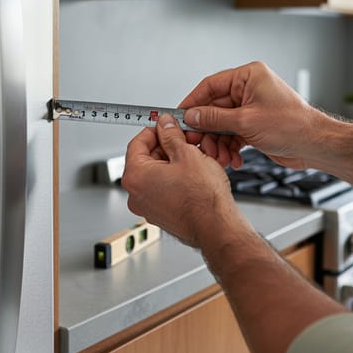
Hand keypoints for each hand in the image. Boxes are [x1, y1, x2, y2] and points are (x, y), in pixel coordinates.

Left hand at [121, 114, 248, 248]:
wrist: (216, 227)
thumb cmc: (202, 198)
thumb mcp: (187, 154)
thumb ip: (171, 135)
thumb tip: (165, 125)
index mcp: (135, 176)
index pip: (137, 143)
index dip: (154, 130)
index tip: (166, 126)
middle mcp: (135, 194)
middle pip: (146, 159)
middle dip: (166, 148)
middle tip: (185, 141)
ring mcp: (147, 207)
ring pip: (157, 175)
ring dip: (173, 163)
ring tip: (193, 159)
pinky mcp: (160, 215)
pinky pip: (163, 190)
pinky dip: (175, 180)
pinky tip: (193, 175)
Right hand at [179, 61, 330, 168]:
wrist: (315, 146)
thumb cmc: (293, 126)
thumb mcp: (246, 122)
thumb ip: (214, 118)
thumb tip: (192, 116)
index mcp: (249, 76)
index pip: (210, 86)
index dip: (192, 102)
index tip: (179, 116)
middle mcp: (250, 89)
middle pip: (214, 108)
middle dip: (207, 130)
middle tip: (197, 144)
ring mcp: (252, 108)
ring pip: (222, 124)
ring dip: (218, 143)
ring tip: (219, 157)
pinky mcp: (255, 124)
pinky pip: (233, 134)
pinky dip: (229, 147)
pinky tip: (232, 159)